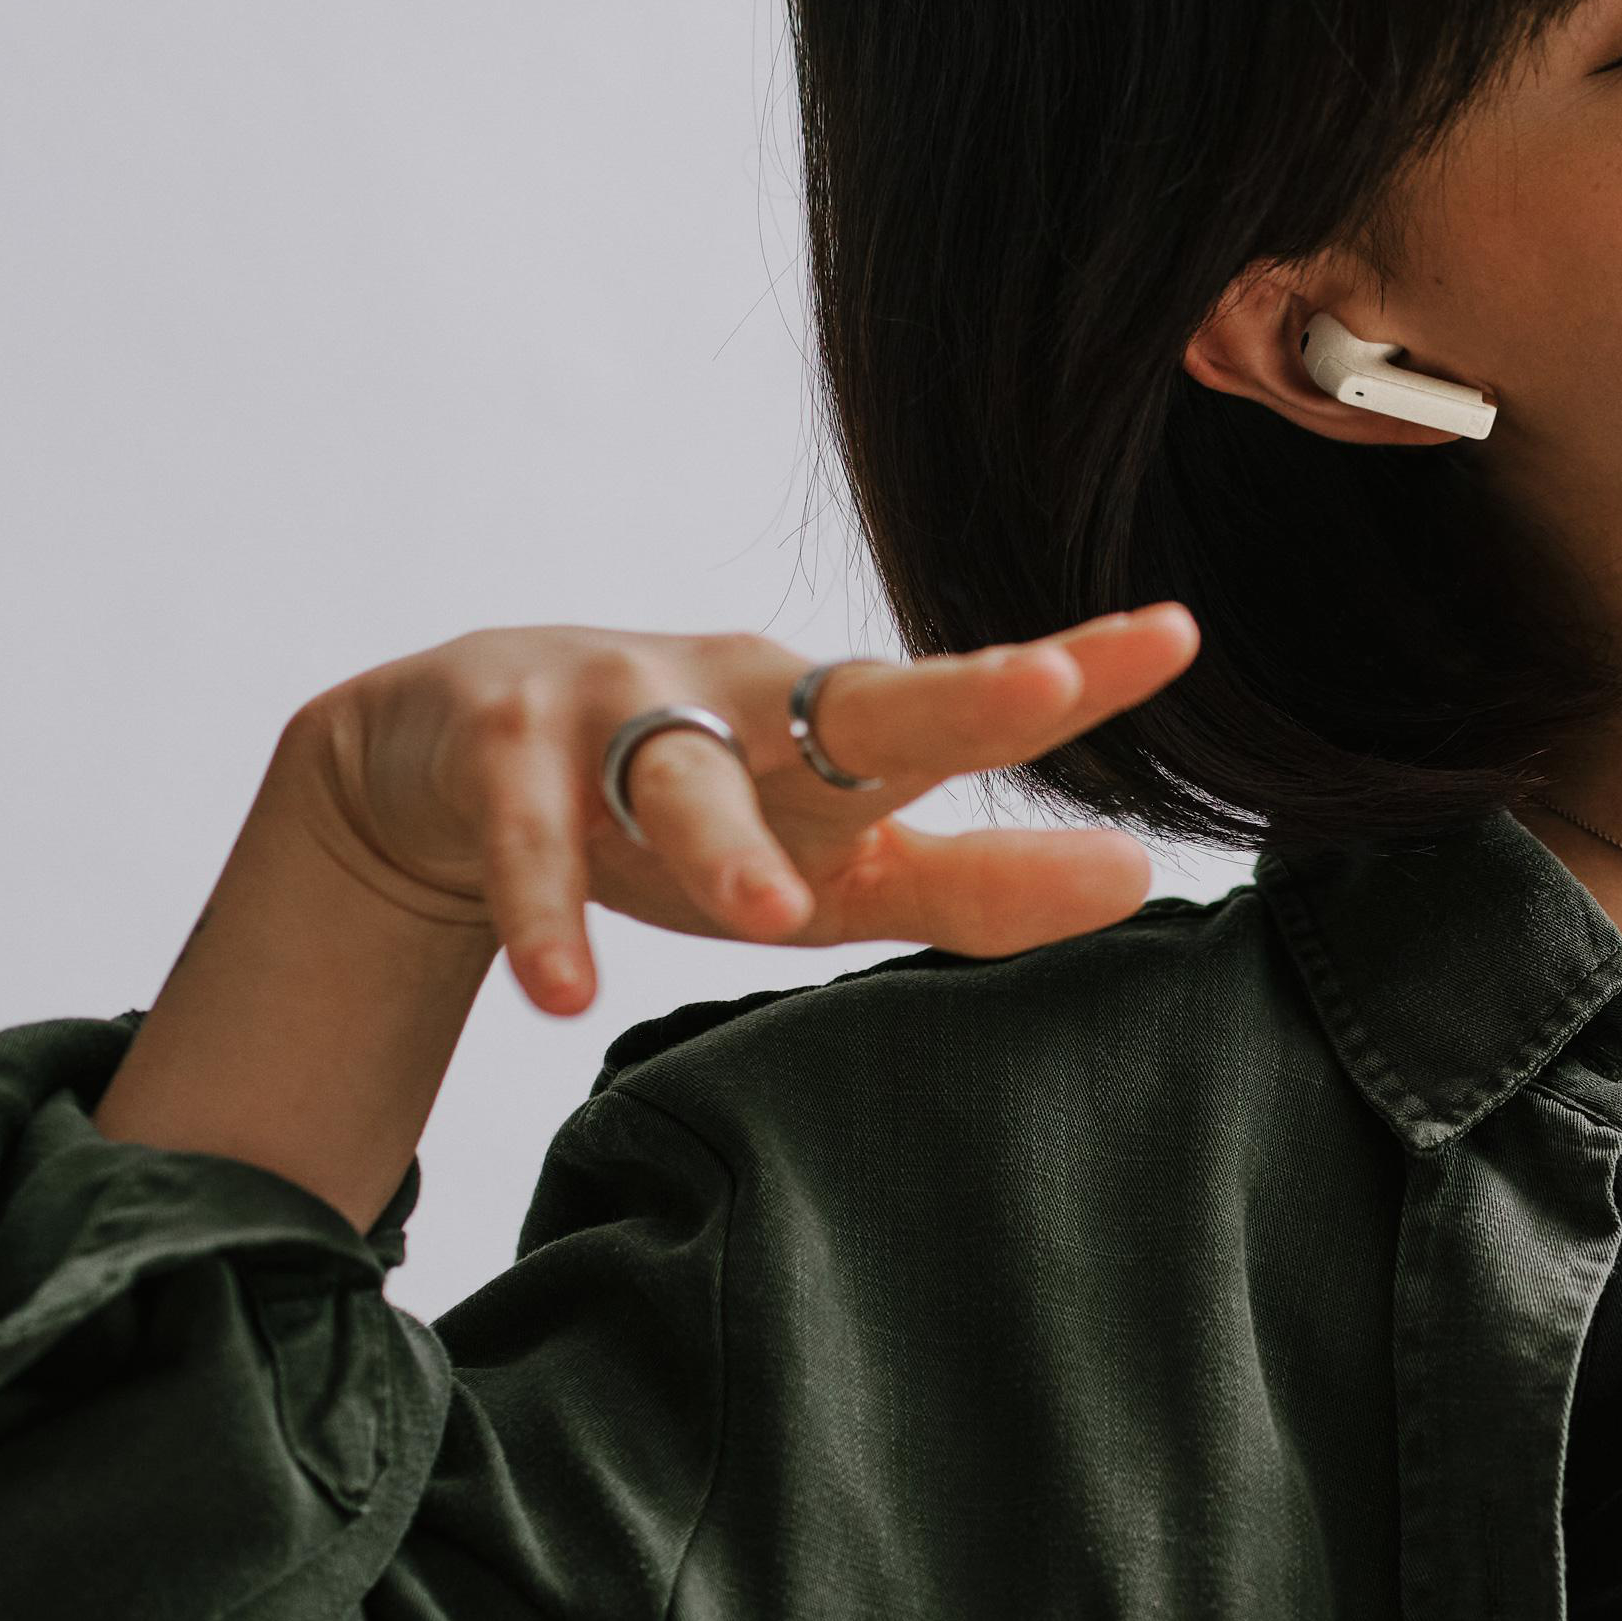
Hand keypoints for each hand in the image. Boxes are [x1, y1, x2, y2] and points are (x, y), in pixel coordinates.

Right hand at [283, 607, 1200, 1023]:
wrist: (441, 768)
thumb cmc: (680, 817)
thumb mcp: (831, 861)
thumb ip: (977, 885)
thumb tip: (1143, 879)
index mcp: (834, 728)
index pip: (969, 701)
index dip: (1073, 676)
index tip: (1180, 633)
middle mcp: (743, 699)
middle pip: (857, 700)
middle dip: (959, 696)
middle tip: (1051, 684)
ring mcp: (618, 709)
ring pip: (680, 772)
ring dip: (721, 844)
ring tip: (768, 916)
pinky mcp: (501, 746)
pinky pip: (527, 834)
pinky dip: (544, 908)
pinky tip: (562, 987)